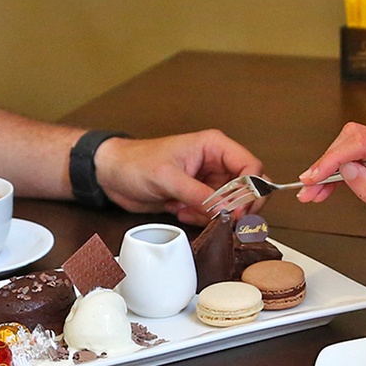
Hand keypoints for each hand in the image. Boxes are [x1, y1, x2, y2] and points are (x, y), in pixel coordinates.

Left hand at [94, 129, 263, 224]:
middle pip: (249, 188)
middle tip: (222, 218)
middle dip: (237, 207)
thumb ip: (200, 195)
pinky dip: (201, 218)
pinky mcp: (198, 197)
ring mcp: (208, 181)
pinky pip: (214, 214)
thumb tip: (228, 210)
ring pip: (232, 205)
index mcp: (214, 146)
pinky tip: (180, 211)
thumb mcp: (168, 178)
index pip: (252, 167)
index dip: (251, 191)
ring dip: (214, 215)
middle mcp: (216, 163)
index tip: (239, 210)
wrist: (113, 175)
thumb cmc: (135, 163)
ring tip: (187, 209)